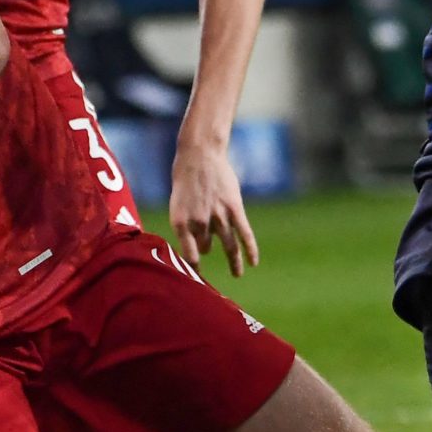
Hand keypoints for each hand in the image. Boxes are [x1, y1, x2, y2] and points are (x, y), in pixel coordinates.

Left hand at [168, 136, 259, 278]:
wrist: (199, 154)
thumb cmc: (186, 178)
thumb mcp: (179, 203)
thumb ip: (189, 224)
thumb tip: (201, 245)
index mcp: (179, 223)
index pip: (188, 255)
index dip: (193, 267)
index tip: (195, 277)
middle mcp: (198, 222)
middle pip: (207, 247)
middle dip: (207, 248)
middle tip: (209, 248)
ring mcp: (218, 216)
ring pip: (229, 246)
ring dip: (234, 263)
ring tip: (236, 274)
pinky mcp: (234, 208)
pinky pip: (244, 233)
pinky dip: (250, 249)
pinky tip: (253, 262)